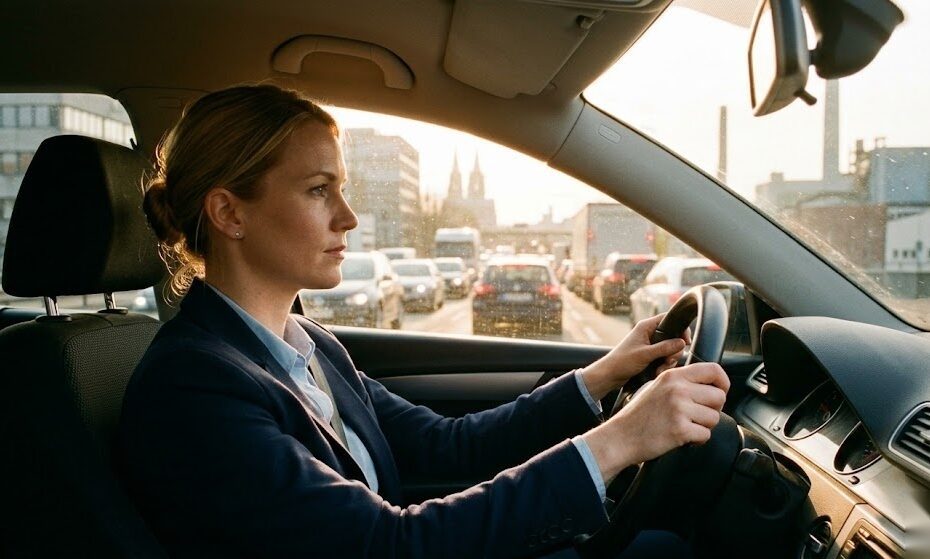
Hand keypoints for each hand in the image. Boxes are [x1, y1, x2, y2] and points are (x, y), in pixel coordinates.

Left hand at [580, 313, 689, 400]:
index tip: (685, 342)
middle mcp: (650, 333)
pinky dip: (664, 365)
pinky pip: (665, 358)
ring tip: (659, 369)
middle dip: (674, 351)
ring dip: (669, 361)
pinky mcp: (651, 355)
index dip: (680, 328)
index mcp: (646, 326)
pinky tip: (657, 372)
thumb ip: (664, 348)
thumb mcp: (645, 354)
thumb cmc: (622, 361)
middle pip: (673, 337)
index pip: (669, 319)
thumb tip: (682, 343)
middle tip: (668, 361)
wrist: (610, 375)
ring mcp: (651, 344)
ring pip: (670, 350)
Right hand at [581, 362, 729, 480]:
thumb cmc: (639, 415)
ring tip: (685, 426)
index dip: (723, 382)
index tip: (720, 392)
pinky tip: (682, 437)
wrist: (621, 436)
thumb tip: (711, 385)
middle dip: (713, 410)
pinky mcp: (680, 429)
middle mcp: (678, 389)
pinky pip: (705, 435)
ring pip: (714, 418)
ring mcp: (679, 409)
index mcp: (673, 376)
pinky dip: (697, 440)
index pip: (713, 370)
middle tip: (697, 416)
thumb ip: (681, 382)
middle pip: (719, 396)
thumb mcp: (658, 387)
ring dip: (703, 426)